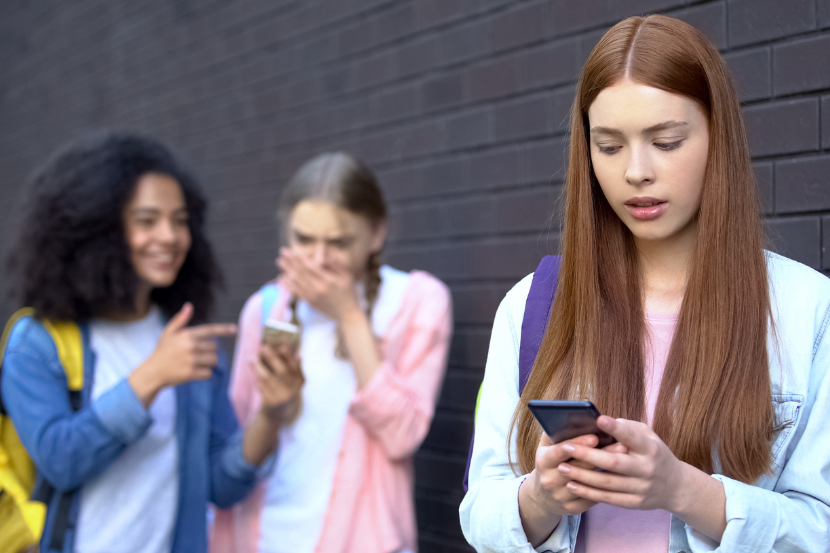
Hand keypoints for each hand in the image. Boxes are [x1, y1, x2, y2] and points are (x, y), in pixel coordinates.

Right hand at [128, 303, 236, 405]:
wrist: (152, 372)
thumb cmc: (162, 351)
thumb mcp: (168, 333)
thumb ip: (180, 319)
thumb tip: (189, 305)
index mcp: (186, 335)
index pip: (209, 330)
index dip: (223, 329)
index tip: (235, 329)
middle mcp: (190, 346)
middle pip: (214, 348)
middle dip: (208, 352)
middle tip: (194, 355)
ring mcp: (190, 360)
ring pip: (213, 360)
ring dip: (207, 363)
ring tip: (194, 363)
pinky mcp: (191, 373)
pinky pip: (208, 373)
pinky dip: (204, 374)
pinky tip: (192, 373)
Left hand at [255, 343, 303, 419]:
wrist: (277, 413)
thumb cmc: (284, 390)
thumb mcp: (293, 381)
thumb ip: (295, 367)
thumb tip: (299, 353)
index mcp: (299, 382)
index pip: (295, 367)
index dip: (289, 357)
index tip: (282, 347)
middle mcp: (292, 390)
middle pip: (282, 371)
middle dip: (273, 358)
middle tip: (263, 347)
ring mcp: (281, 397)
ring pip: (268, 378)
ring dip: (259, 367)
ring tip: (252, 358)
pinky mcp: (270, 402)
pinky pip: (261, 386)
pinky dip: (256, 376)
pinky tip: (252, 369)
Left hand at [277, 247, 359, 320]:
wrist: (347, 314)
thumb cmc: (349, 293)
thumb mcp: (347, 276)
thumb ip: (336, 265)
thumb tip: (324, 256)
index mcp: (328, 280)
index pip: (309, 266)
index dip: (299, 257)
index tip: (292, 249)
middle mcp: (318, 288)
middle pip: (300, 272)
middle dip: (290, 261)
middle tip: (282, 252)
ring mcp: (312, 296)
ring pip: (296, 281)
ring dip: (286, 270)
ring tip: (280, 261)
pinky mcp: (310, 302)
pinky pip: (296, 291)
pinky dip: (288, 284)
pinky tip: (283, 278)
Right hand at [519, 432, 627, 545]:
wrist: (542, 496)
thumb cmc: (550, 462)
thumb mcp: (547, 446)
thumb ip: (557, 432)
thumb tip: (574, 416)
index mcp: (543, 461)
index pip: (560, 451)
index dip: (578, 444)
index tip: (595, 436)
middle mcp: (549, 480)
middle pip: (579, 467)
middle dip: (600, 455)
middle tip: (621, 445)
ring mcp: (560, 496)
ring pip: (588, 485)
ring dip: (608, 473)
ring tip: (626, 461)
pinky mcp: (571, 509)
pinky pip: (592, 499)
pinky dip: (606, 489)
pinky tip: (620, 479)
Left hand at [557, 416, 686, 510]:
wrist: (675, 487)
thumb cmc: (654, 454)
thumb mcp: (649, 437)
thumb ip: (628, 429)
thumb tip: (600, 423)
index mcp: (650, 448)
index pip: (632, 437)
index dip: (616, 428)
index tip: (599, 419)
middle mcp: (647, 469)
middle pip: (614, 463)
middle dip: (588, 455)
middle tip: (566, 448)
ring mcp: (641, 488)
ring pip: (607, 483)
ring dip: (583, 476)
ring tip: (563, 468)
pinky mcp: (634, 503)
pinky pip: (608, 498)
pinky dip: (589, 492)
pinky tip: (573, 485)